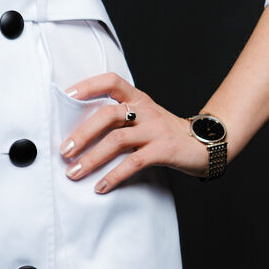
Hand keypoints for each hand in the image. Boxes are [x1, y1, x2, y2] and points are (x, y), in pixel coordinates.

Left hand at [61, 73, 212, 190]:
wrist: (204, 145)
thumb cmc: (165, 134)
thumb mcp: (144, 118)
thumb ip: (120, 119)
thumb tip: (78, 133)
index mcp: (139, 99)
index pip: (112, 81)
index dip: (89, 85)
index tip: (67, 96)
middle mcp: (146, 111)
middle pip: (108, 115)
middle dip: (82, 133)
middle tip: (64, 151)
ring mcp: (156, 130)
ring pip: (117, 140)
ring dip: (91, 158)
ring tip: (73, 173)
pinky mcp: (164, 150)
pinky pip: (133, 163)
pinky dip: (114, 176)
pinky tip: (100, 187)